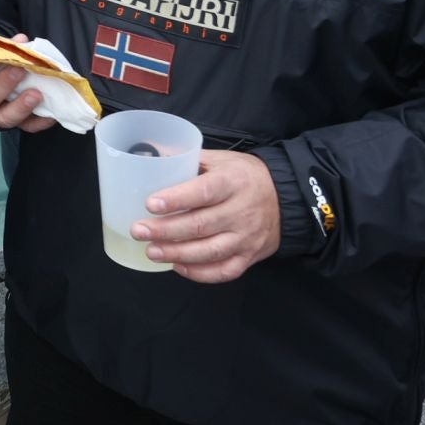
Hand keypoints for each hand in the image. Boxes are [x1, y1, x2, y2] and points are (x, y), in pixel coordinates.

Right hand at [0, 33, 56, 132]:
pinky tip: (51, 113)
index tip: (0, 52)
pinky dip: (40, 121)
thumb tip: (20, 41)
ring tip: (36, 94)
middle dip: (4, 83)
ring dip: (21, 106)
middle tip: (21, 69)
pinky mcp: (12, 124)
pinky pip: (26, 127)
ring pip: (4, 118)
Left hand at [132, 150, 280, 282]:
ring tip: (152, 252)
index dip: (177, 199)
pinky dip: (200, 273)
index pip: (204, 192)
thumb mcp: (219, 159)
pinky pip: (225, 271)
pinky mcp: (250, 256)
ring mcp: (247, 237)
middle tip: (138, 231)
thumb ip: (186, 158)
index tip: (150, 204)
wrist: (286, 197)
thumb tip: (147, 152)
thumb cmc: (242, 176)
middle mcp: (242, 212)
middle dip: (166, 231)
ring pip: (211, 251)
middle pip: (202, 225)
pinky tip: (177, 266)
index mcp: (232, 182)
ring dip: (178, 254)